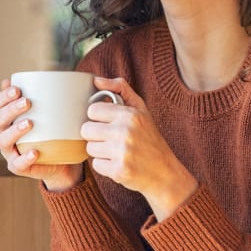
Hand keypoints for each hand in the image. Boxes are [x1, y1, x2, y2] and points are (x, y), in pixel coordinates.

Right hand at [0, 79, 83, 191]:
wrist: (62, 161)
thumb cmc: (56, 131)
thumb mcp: (55, 112)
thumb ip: (53, 95)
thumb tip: (56, 74)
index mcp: (10, 117)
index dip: (3, 95)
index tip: (17, 88)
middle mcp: (5, 133)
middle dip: (10, 109)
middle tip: (27, 102)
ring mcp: (10, 151)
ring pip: (4, 141)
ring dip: (14, 131)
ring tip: (29, 123)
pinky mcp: (19, 167)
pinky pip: (18, 164)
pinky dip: (25, 158)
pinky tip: (35, 152)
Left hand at [82, 77, 198, 220]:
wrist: (164, 171)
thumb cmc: (149, 137)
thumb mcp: (140, 109)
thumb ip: (120, 89)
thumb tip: (96, 79)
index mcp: (130, 114)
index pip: (92, 110)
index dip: (98, 117)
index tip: (108, 122)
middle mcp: (125, 132)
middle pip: (86, 129)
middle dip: (96, 134)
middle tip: (110, 138)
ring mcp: (122, 152)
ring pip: (89, 148)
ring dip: (99, 150)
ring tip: (116, 150)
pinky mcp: (119, 171)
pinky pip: (96, 165)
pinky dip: (105, 165)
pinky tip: (118, 162)